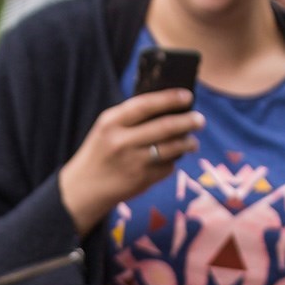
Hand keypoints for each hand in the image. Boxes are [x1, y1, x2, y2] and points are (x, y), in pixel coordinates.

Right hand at [57, 91, 204, 232]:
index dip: (170, 98)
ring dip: (187, 143)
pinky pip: (167, 167)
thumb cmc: (100, 152)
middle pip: (165, 127)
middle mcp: (122, 142)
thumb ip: (131, 116)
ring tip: (193, 141)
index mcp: (111, 122)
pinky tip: (173, 158)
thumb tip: (169, 106)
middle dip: (188, 121)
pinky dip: (174, 161)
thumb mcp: (106, 128)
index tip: (187, 96)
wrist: (84, 189)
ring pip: (172, 148)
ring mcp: (133, 162)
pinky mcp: (141, 180)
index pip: (146, 105)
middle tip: (200, 119)